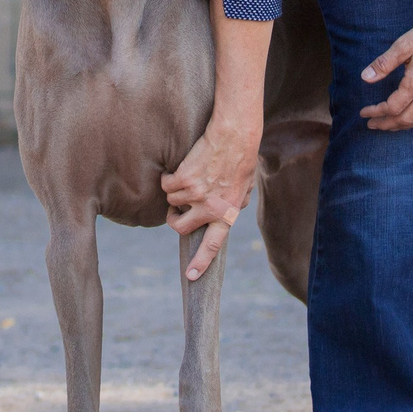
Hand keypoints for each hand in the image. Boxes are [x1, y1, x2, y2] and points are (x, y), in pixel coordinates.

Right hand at [161, 121, 258, 281]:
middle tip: (175, 213)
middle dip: (174, 221)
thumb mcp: (245, 188)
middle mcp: (210, 208)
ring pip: (172, 202)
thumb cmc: (243, 159)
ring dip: (176, 192)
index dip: (201, 262)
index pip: (213, 245)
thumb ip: (234, 205)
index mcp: (227, 214)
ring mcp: (195, 195)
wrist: (235, 135)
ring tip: (189, 177)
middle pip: (181, 227)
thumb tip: (228, 212)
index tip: (191, 276)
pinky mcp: (184, 179)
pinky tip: (180, 168)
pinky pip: (166, 185)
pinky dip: (169, 177)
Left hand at [360, 14, 412, 132]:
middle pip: (405, 119)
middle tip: (372, 124)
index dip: (376, 112)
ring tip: (390, 124)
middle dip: (386, 124)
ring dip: (402, 126)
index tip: (364, 113)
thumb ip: (384, 64)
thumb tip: (365, 77)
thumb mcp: (403, 45)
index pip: (392, 107)